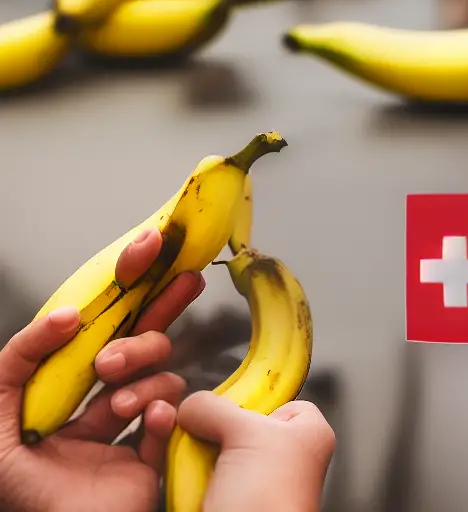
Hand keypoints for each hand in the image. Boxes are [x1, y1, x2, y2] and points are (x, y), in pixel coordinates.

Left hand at [0, 228, 204, 511]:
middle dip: (162, 309)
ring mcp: (126, 430)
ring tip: (116, 405)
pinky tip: (144, 425)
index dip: (124, 284)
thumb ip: (19, 359)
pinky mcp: (150, 458)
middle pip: (140, 341)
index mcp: (58, 388)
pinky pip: (170, 421)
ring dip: (144, 380)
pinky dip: (161, 417)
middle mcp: (94, 402)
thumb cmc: (12, 493)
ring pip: (159, 376)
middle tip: (183, 283)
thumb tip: (70, 314)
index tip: (149, 247)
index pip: (96, 325)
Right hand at [176, 391, 335, 511]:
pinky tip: (190, 485)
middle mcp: (287, 460)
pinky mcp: (232, 504)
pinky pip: (203, 481)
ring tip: (194, 464)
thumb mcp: (246, 434)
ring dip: (197, 456)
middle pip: (240, 427)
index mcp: (308, 436)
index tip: (231, 402)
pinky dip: (191, 480)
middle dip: (215, 430)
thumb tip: (193, 404)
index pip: (280, 401)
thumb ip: (217, 407)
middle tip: (201, 433)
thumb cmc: (270, 503)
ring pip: (217, 454)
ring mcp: (258, 485)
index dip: (254, 401)